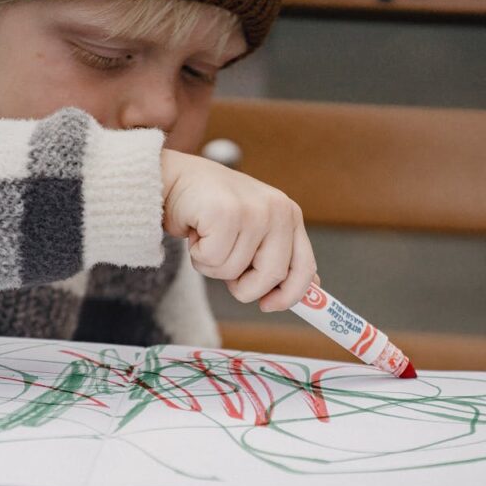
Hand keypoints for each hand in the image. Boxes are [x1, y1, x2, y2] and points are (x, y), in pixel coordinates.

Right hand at [160, 149, 317, 311]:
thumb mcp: (255, 232)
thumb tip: (312, 290)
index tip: (268, 305)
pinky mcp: (225, 212)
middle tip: (224, 264)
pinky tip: (197, 231)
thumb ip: (279, 256)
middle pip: (271, 276)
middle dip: (243, 285)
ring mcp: (253, 210)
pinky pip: (213, 260)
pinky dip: (198, 254)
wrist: (173, 180)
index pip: (305, 267)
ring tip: (207, 237)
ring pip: (235, 271)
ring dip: (212, 265)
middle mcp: (278, 210)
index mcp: (290, 215)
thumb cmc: (213, 210)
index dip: (290, 294)